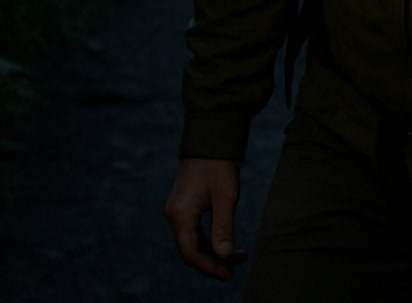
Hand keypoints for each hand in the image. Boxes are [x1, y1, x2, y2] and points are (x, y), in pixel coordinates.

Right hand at [165, 158, 248, 279]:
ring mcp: (176, 210)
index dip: (209, 267)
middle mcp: (174, 214)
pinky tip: (224, 242)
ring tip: (236, 254)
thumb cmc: (219, 165)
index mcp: (181, 214)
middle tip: (237, 264)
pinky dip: (208, 240)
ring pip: (192, 242)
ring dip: (212, 251)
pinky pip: (192, 231)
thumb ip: (224, 226)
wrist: (209, 138)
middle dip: (213, 261)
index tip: (229, 273)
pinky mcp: (182, 206)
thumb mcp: (226, 196)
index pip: (191, 253)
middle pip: (190, 250)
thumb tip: (224, 256)